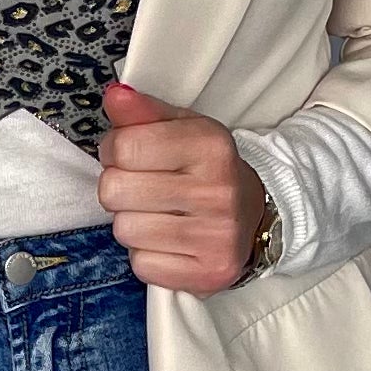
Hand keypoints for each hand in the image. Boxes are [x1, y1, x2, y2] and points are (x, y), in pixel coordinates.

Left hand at [96, 80, 267, 292]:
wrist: (256, 215)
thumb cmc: (207, 169)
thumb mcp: (182, 129)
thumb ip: (144, 112)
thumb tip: (115, 96)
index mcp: (210, 146)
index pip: (123, 147)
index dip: (115, 151)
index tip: (130, 156)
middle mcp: (217, 192)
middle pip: (114, 191)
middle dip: (119, 188)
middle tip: (142, 187)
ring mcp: (214, 237)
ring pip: (124, 230)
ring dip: (131, 222)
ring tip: (158, 214)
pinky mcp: (207, 274)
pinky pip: (141, 265)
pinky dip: (147, 255)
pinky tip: (168, 241)